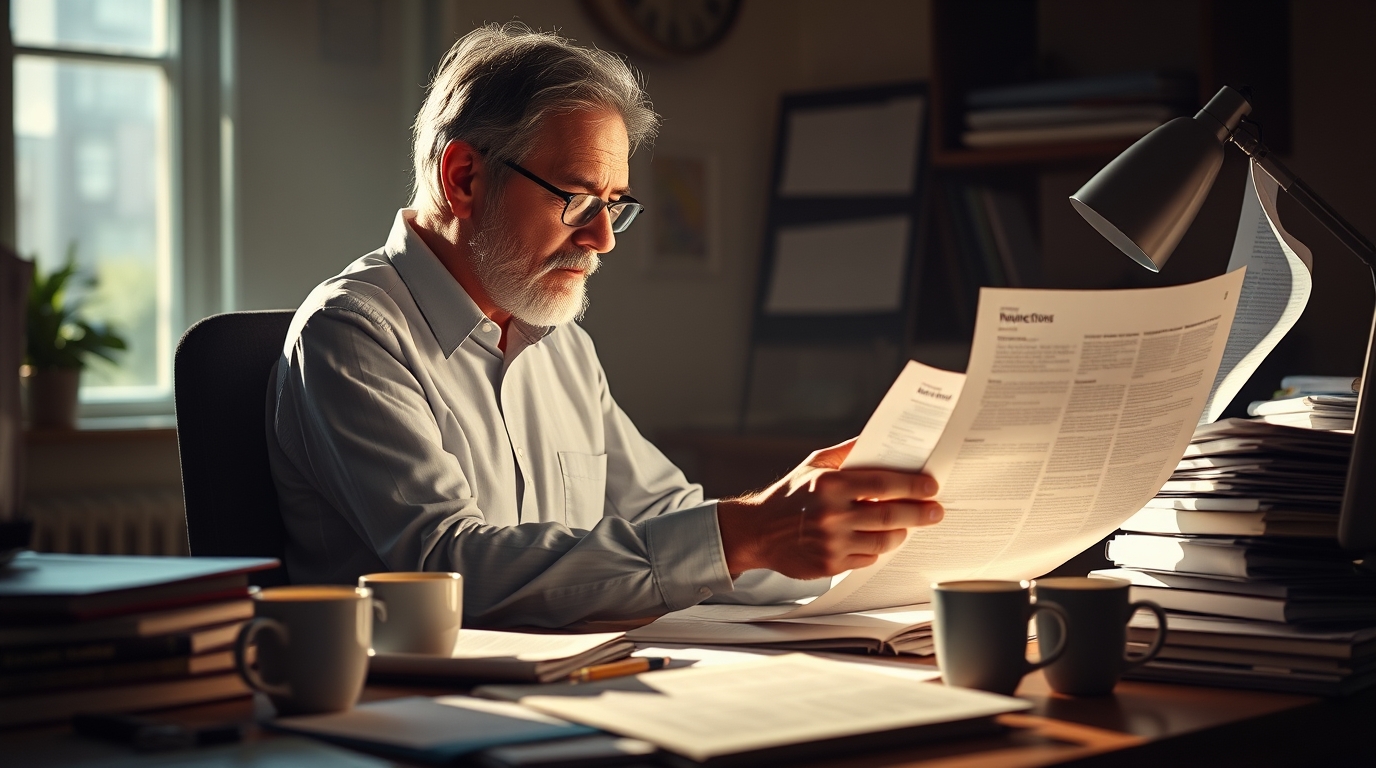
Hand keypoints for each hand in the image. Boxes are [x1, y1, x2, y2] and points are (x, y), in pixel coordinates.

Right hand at [715, 439, 943, 578]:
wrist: (758, 532)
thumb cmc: (789, 496)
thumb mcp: (814, 465)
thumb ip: (847, 453)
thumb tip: (877, 438)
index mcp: (829, 485)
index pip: (882, 483)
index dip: (912, 485)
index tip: (931, 486)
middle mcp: (831, 514)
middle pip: (890, 514)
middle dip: (920, 512)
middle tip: (936, 511)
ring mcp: (832, 542)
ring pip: (884, 540)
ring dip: (902, 532)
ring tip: (908, 525)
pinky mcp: (830, 564)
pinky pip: (868, 558)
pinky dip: (877, 549)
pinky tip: (878, 540)